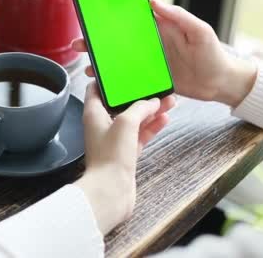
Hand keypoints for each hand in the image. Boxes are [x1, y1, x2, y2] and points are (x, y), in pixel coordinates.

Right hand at [72, 0, 256, 106]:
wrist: (221, 84)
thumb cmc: (215, 54)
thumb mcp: (200, 31)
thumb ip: (179, 16)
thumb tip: (154, 1)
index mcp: (160, 28)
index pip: (131, 19)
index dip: (112, 17)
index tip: (93, 18)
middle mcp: (151, 44)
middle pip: (118, 40)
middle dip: (97, 42)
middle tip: (80, 44)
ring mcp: (149, 63)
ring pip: (119, 60)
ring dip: (101, 63)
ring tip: (87, 67)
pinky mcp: (150, 79)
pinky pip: (128, 78)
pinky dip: (114, 80)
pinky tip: (103, 83)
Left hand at [74, 82, 174, 233]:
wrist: (110, 191)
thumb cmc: (110, 156)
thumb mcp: (126, 123)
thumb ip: (139, 108)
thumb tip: (151, 102)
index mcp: (93, 113)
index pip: (96, 89)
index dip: (109, 79)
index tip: (124, 71)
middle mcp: (101, 125)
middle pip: (120, 104)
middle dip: (139, 96)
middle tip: (156, 87)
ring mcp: (114, 140)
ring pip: (134, 120)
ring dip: (150, 111)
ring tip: (169, 101)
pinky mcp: (125, 153)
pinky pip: (140, 135)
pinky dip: (152, 127)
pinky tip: (165, 118)